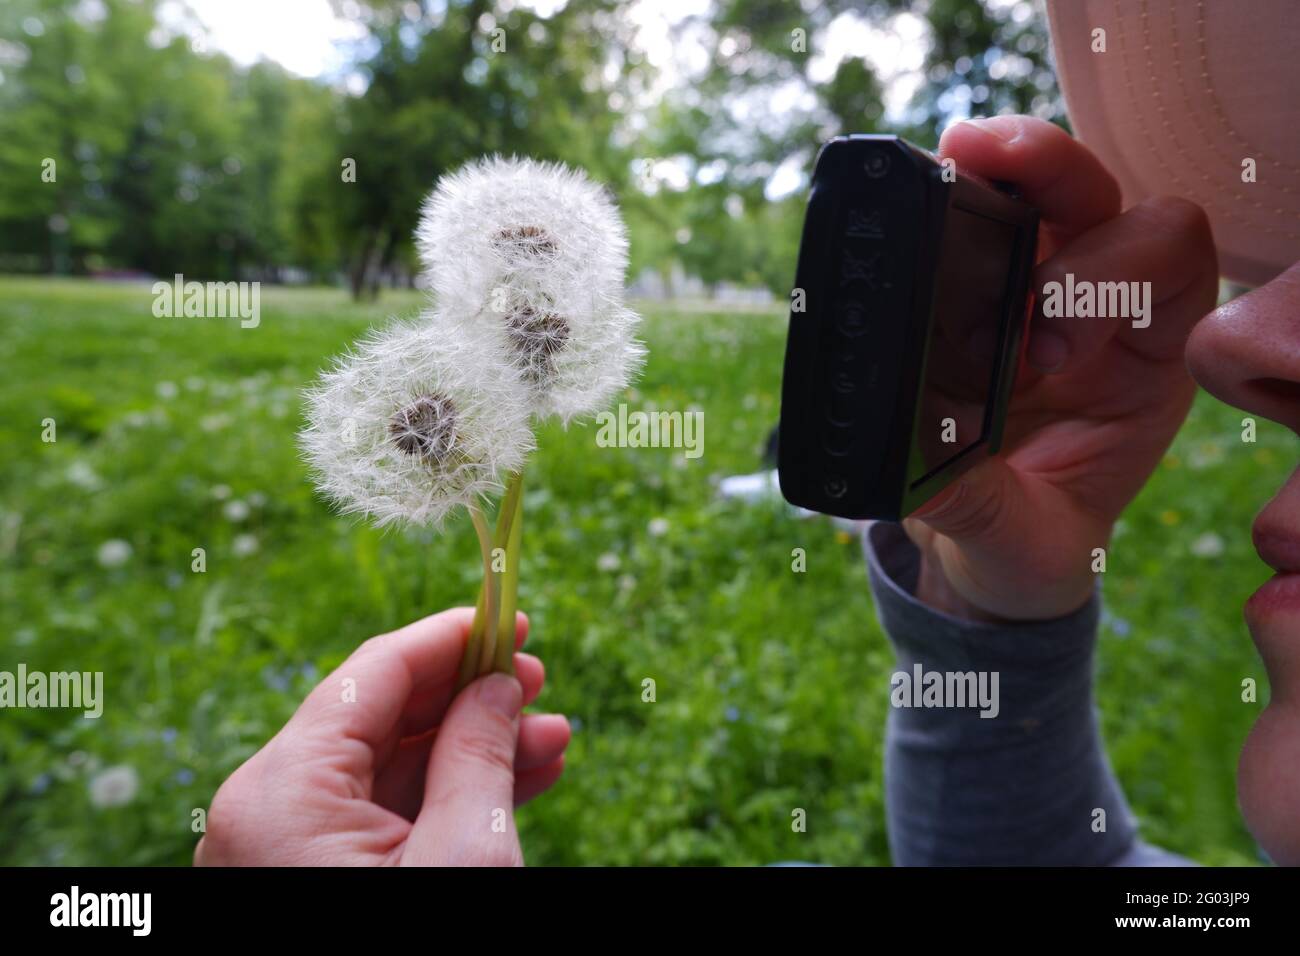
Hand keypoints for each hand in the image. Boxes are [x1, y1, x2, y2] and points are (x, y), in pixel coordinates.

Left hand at [194, 608, 569, 865]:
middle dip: (469, 698)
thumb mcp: (463, 855)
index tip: (510, 616)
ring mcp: (289, 852)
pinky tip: (519, 780)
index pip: (371, 674)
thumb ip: (478, 753)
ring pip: (389, 771)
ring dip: (473, 750)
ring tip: (552, 738)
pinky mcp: (317, 882)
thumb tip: (499, 683)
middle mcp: (268, 811)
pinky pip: (385, 820)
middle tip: (539, 680)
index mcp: (280, 790)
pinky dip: (450, 799)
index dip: (448, 638)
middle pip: (380, 718)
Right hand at [906, 115, 1218, 621]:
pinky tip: (923, 194)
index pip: (1169, 266)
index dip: (1106, 281)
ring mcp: (1040, 293)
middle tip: (982, 161)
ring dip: (1004, 164)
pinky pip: (981, 216)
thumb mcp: (1013, 542)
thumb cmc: (1026, 545)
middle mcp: (1104, 315)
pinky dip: (955, 194)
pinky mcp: (980, 290)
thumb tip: (905, 458)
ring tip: (952, 158)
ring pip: (1045, 190)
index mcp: (1144, 368)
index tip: (1038, 352)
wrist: (988, 550)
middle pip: (1106, 199)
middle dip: (1053, 172)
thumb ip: (970, 501)